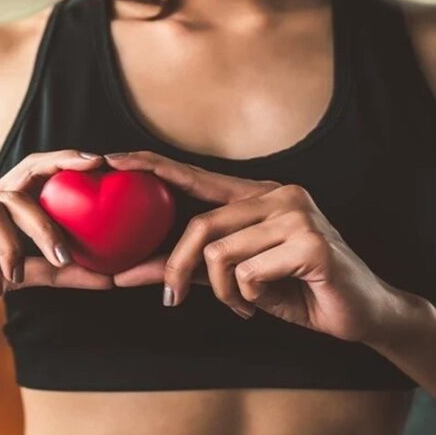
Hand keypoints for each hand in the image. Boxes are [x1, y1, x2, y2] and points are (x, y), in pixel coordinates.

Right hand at [0, 150, 113, 325]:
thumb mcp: (9, 279)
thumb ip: (52, 273)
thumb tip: (109, 278)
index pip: (29, 172)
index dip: (62, 161)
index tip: (99, 162)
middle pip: (12, 195)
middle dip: (43, 222)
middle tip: (65, 256)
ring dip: (7, 249)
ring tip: (12, 281)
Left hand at [104, 150, 401, 343]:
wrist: (362, 313)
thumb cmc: (296, 289)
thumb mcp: (236, 275)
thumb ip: (191, 265)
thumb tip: (129, 272)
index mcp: (258, 195)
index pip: (196, 177)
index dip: (152, 166)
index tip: (111, 160)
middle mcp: (277, 195)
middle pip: (200, 225)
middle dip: (177, 267)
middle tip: (173, 298)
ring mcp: (297, 214)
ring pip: (220, 253)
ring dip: (224, 291)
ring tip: (244, 301)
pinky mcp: (311, 242)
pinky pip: (248, 273)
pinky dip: (249, 296)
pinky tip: (270, 298)